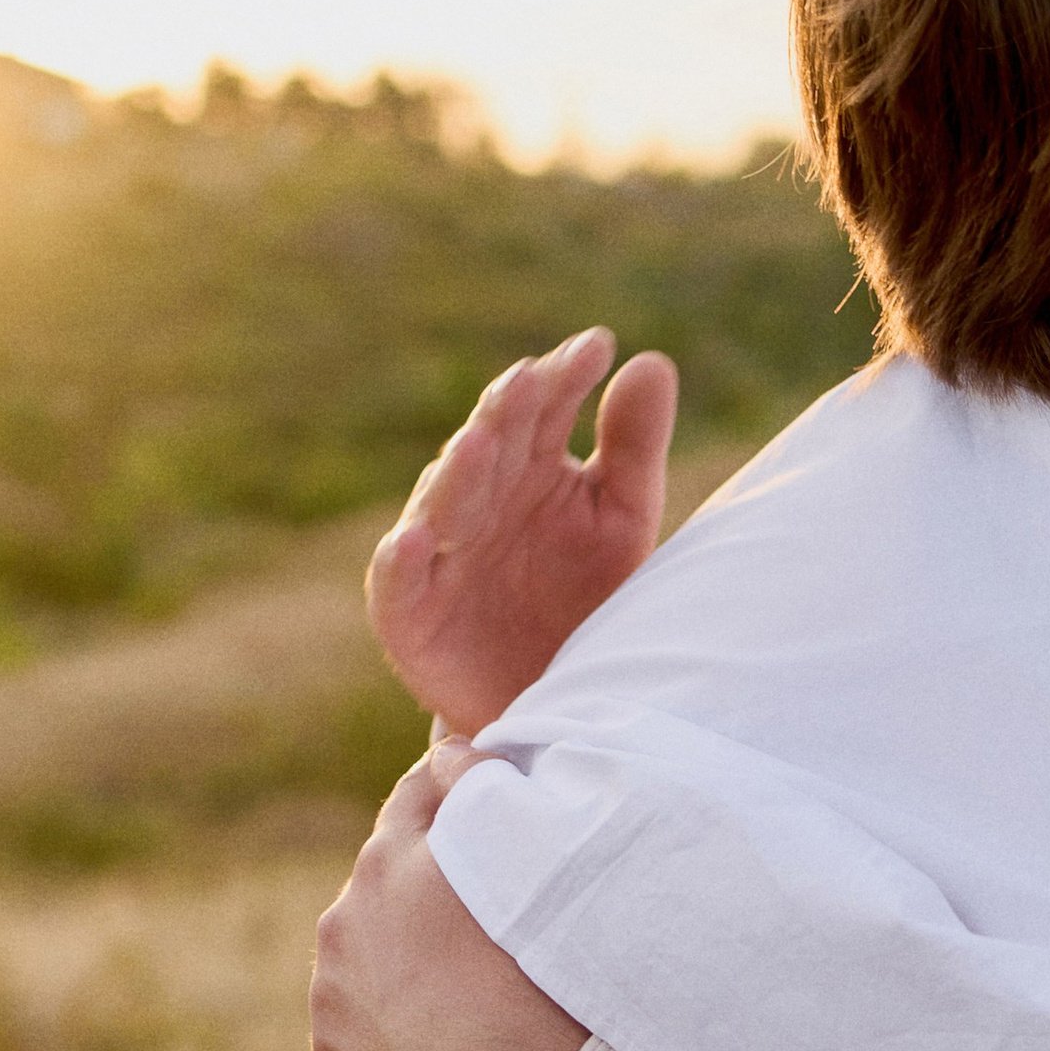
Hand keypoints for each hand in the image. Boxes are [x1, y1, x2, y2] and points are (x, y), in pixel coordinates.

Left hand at [309, 744, 587, 1050]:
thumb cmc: (546, 978)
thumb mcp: (530, 864)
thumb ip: (487, 796)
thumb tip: (459, 753)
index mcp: (396, 857)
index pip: (424, 788)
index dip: (460, 785)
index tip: (487, 792)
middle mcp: (347, 916)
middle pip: (388, 870)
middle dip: (429, 877)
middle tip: (488, 903)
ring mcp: (334, 992)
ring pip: (368, 949)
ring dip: (404, 952)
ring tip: (467, 984)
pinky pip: (362, 1023)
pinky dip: (393, 1022)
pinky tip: (443, 1040)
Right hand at [366, 326, 676, 735]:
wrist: (554, 703)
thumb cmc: (589, 601)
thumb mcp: (623, 523)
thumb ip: (633, 447)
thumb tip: (651, 360)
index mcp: (531, 466)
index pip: (543, 407)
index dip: (565, 377)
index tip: (597, 347)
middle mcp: (479, 496)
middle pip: (490, 443)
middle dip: (506, 412)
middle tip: (531, 380)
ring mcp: (440, 551)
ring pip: (442, 502)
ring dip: (457, 472)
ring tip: (479, 441)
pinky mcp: (409, 612)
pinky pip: (398, 583)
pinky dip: (402, 561)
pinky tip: (417, 540)